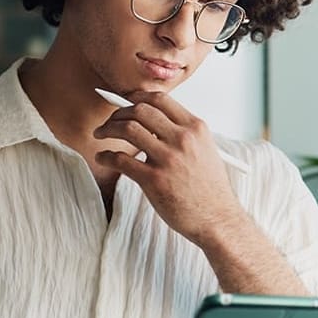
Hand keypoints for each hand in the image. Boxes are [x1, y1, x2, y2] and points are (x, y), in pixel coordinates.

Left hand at [92, 90, 243, 244]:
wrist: (218, 220)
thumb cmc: (208, 188)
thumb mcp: (204, 150)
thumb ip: (181, 133)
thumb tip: (148, 119)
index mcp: (195, 128)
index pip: (160, 99)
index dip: (136, 97)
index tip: (124, 103)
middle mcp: (182, 139)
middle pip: (140, 110)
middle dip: (118, 113)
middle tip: (109, 122)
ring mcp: (168, 159)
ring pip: (127, 128)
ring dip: (107, 129)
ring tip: (99, 134)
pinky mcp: (154, 180)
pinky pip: (120, 159)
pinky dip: (105, 156)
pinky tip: (102, 157)